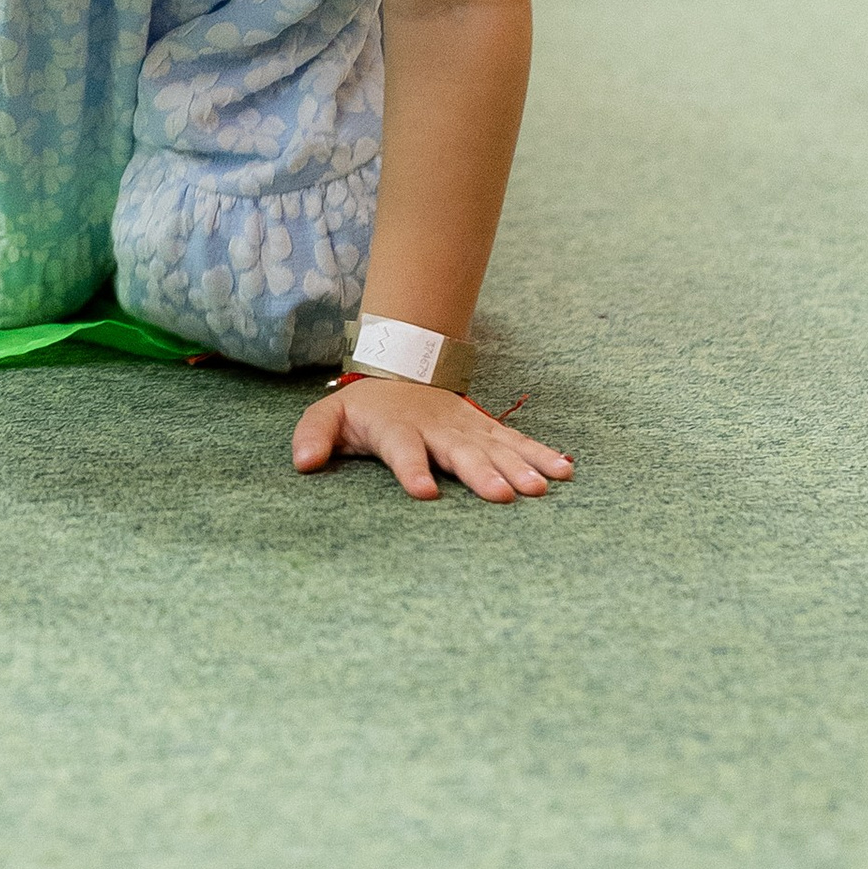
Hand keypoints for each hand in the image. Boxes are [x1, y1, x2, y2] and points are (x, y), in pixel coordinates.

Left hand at [291, 374, 572, 504]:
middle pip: (460, 450)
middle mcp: (437, 427)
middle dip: (481, 472)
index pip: (403, 449)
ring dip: (519, 466)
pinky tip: (565, 472)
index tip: (424, 492)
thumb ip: (313, 434)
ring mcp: (467, 427)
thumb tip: (302, 461)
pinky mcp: (486, 429)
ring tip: (540, 488)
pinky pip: (517, 441)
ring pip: (495, 446)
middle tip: (502, 496)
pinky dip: (542, 454)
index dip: (412, 469)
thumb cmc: (364, 409)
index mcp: (397, 428)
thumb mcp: (330, 415)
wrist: (400, 372)